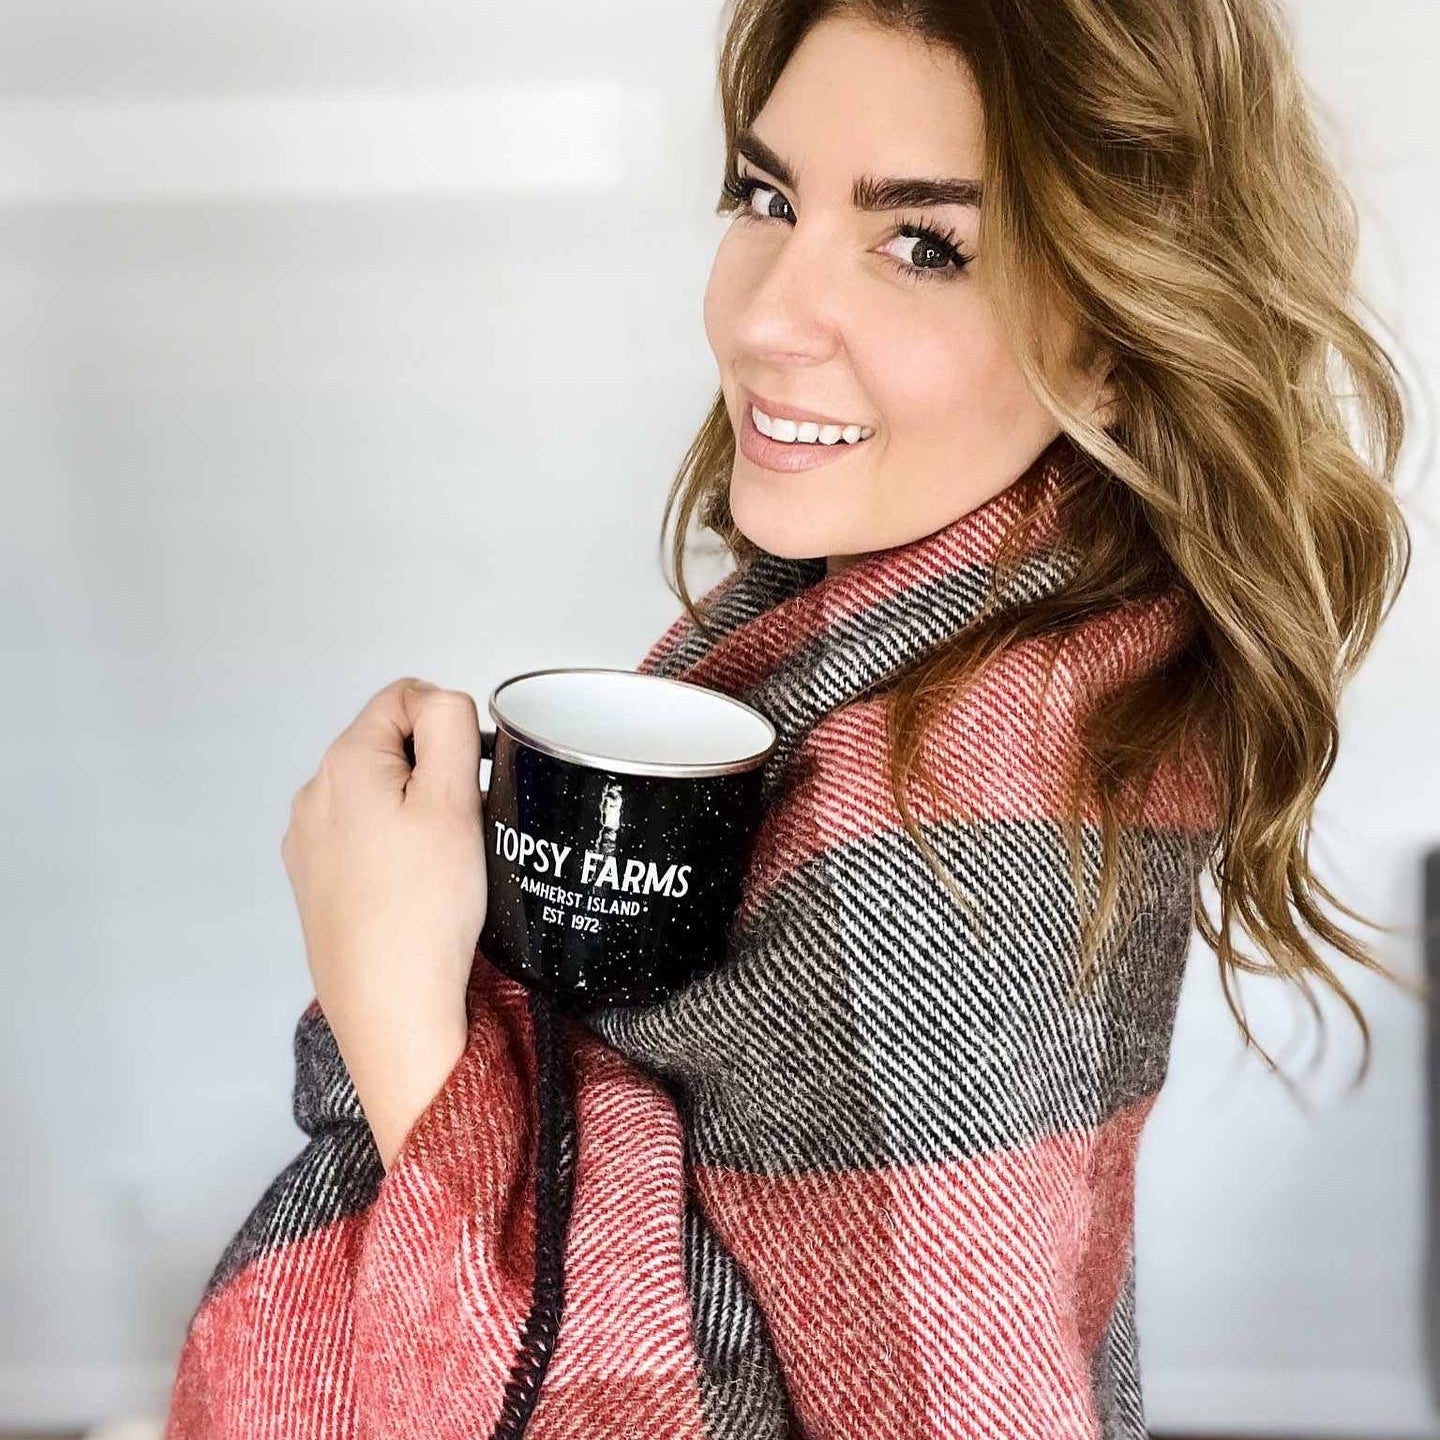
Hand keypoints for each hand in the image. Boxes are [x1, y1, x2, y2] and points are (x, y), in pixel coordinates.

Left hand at [281, 677, 486, 1153]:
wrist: (390, 1006)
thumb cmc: (425, 910)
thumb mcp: (454, 800)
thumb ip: (448, 725)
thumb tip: (442, 701)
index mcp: (345, 763)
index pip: (406, 696)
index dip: (451, 727)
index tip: (472, 781)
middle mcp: (314, 795)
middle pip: (390, 744)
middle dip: (434, 771)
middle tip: (463, 826)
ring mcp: (309, 840)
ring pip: (378, 792)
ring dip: (414, 810)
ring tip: (441, 863)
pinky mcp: (315, 880)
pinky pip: (363, 836)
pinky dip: (393, 847)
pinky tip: (415, 887)